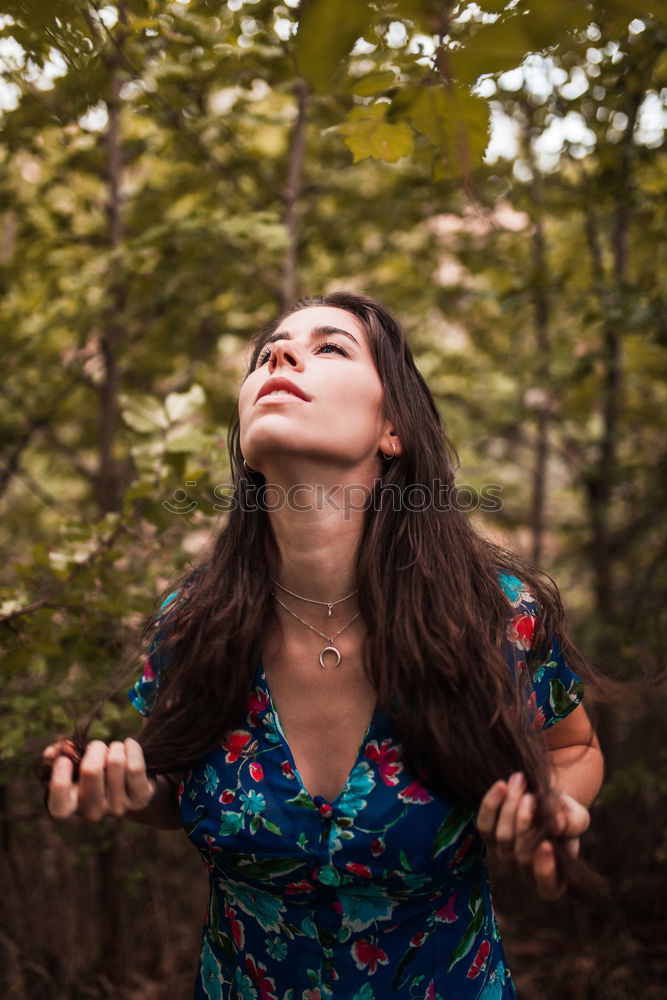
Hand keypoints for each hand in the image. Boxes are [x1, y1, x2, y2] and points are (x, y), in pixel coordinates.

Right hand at [43, 738, 155, 820]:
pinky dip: (132, 749)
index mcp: (71, 807)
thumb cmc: (95, 770)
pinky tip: (129, 746)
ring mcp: (118, 808)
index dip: (60, 782)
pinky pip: (135, 767)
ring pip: (115, 762)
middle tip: (99, 746)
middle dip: (95, 748)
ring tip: (115, 749)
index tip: (64, 760)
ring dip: (115, 747)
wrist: (130, 782)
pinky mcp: (139, 800)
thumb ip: (59, 755)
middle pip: (91, 770)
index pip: (60, 808)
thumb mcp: (76, 764)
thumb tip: (55, 751)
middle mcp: (93, 813)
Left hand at [476, 771, 589, 899]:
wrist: (544, 800)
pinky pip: (484, 825)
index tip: (547, 845)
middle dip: (526, 821)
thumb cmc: (565, 815)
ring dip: (511, 806)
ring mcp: (504, 858)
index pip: (548, 885)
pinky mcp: (488, 839)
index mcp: (554, 880)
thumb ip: (573, 822)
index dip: (545, 868)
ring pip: (503, 836)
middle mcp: (526, 874)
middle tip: (532, 796)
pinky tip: (502, 785)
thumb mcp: (576, 817)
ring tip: (520, 781)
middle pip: (522, 853)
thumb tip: (557, 822)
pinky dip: (491, 803)